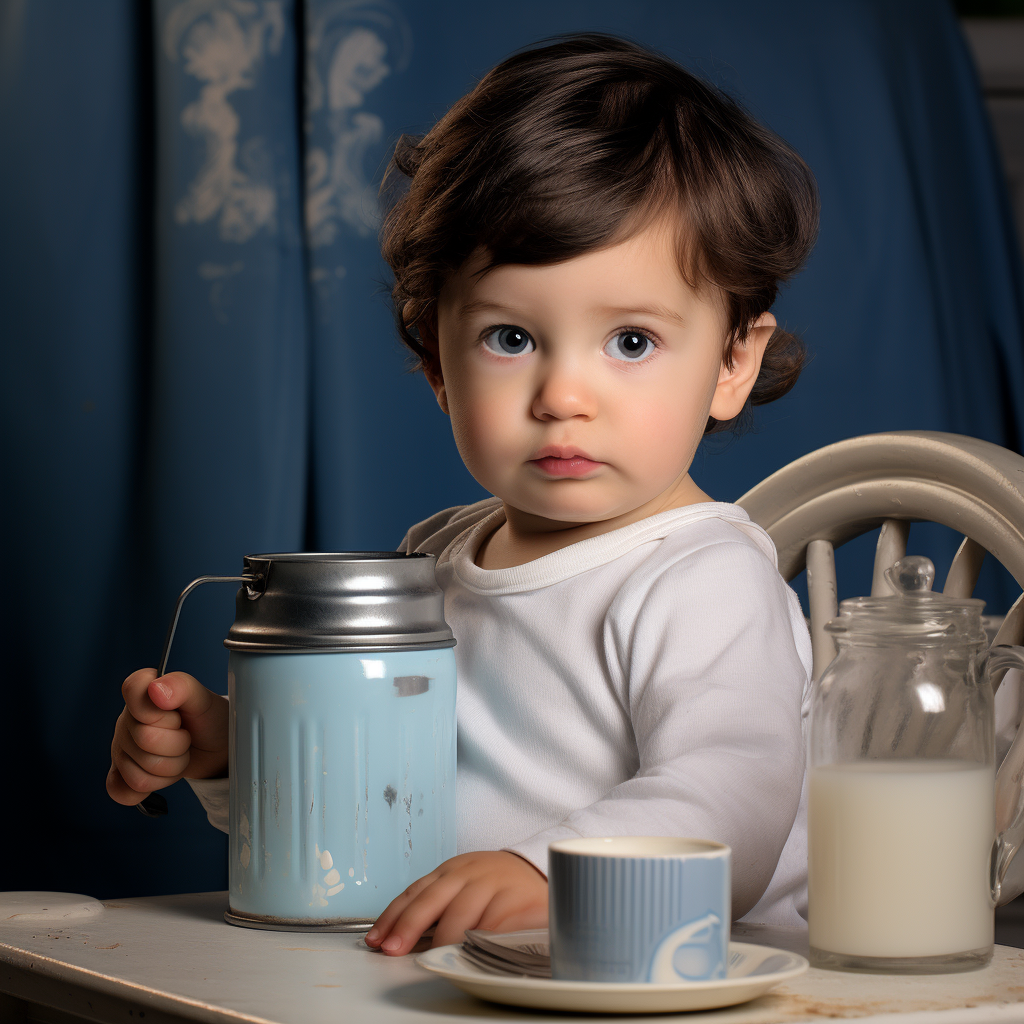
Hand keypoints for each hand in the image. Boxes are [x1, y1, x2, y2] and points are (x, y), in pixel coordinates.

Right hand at [106, 668, 228, 805]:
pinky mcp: (121, 773)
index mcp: (142, 692)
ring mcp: (121, 748)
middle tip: (186, 736)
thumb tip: (155, 688)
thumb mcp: (203, 699)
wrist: (216, 748)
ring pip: (138, 772)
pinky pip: (122, 790)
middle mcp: (127, 719)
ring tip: (180, 753)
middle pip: (145, 740)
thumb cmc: (209, 719)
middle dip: (177, 743)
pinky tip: (163, 775)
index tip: (177, 714)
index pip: (133, 692)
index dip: (160, 710)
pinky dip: (152, 786)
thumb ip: (182, 685)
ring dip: (171, 767)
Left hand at [364, 851, 547, 954]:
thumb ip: (436, 907)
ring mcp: (493, 883)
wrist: (537, 872)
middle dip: (410, 925)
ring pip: (462, 911)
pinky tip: (467, 951)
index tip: (377, 940)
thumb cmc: (493, 885)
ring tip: (432, 957)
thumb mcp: (461, 886)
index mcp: (450, 870)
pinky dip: (477, 938)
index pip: (415, 892)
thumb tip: (399, 937)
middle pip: (433, 898)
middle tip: (394, 948)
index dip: (393, 916)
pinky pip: (493, 922)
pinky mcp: (516, 897)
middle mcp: (468, 873)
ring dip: (443, 938)